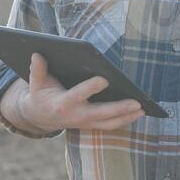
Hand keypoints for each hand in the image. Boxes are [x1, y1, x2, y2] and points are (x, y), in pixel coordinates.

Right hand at [14, 52, 145, 132]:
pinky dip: (124, 121)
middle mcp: (75, 115)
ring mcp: (84, 122)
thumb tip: (37, 54)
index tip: (104, 79)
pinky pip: (109, 126)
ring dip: (126, 118)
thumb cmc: (40, 95)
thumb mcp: (35, 83)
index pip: (78, 95)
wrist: (38, 117)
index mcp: (62, 103)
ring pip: (108, 123)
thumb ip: (37, 70)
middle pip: (100, 113)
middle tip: (137, 102)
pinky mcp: (89, 125)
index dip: (90, 88)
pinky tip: (137, 114)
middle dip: (119, 109)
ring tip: (143, 109)